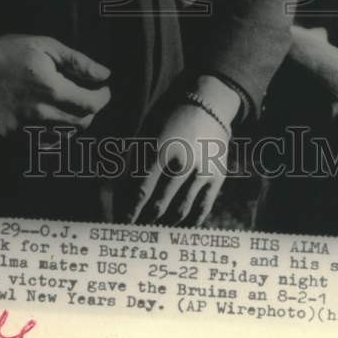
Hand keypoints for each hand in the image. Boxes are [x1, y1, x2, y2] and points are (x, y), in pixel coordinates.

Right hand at [0, 28, 110, 137]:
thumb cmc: (12, 51)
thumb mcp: (48, 47)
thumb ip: (79, 62)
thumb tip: (105, 74)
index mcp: (50, 89)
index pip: (90, 104)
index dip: (103, 97)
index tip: (104, 89)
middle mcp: (39, 113)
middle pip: (81, 122)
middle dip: (92, 109)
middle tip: (90, 95)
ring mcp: (25, 128)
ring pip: (65, 134)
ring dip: (75, 121)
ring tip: (72, 104)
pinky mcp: (13, 135)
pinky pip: (45, 141)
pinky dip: (56, 131)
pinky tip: (54, 115)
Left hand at [126, 76, 238, 225]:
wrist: (207, 106)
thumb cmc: (169, 119)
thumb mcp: (148, 132)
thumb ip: (134, 160)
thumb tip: (121, 191)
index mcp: (161, 150)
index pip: (142, 190)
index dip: (130, 211)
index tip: (123, 224)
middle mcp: (183, 163)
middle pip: (159, 205)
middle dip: (145, 221)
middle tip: (136, 231)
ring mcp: (202, 172)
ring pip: (180, 211)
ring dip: (165, 225)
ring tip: (154, 232)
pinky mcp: (217, 178)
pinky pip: (202, 209)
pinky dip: (189, 223)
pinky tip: (178, 228)